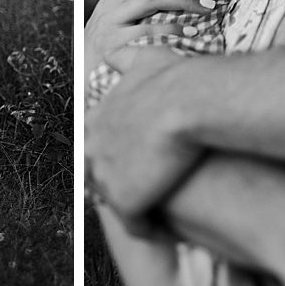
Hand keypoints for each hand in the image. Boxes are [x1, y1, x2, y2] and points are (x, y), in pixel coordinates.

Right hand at [86, 0, 219, 67]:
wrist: (77, 84)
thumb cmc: (109, 54)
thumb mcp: (120, 24)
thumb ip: (141, 10)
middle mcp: (112, 3)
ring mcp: (110, 23)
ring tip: (211, 7)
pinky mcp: (112, 45)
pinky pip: (146, 31)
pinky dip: (172, 30)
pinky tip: (193, 34)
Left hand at [86, 45, 202, 235]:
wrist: (191, 102)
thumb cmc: (178, 79)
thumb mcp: (146, 58)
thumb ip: (126, 58)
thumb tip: (112, 52)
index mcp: (95, 122)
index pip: (93, 147)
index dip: (114, 157)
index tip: (137, 165)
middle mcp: (93, 151)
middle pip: (96, 177)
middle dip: (117, 186)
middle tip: (143, 194)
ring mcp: (106, 177)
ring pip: (114, 203)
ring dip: (133, 209)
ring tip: (155, 217)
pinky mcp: (125, 200)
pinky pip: (134, 225)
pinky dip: (149, 230)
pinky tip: (165, 233)